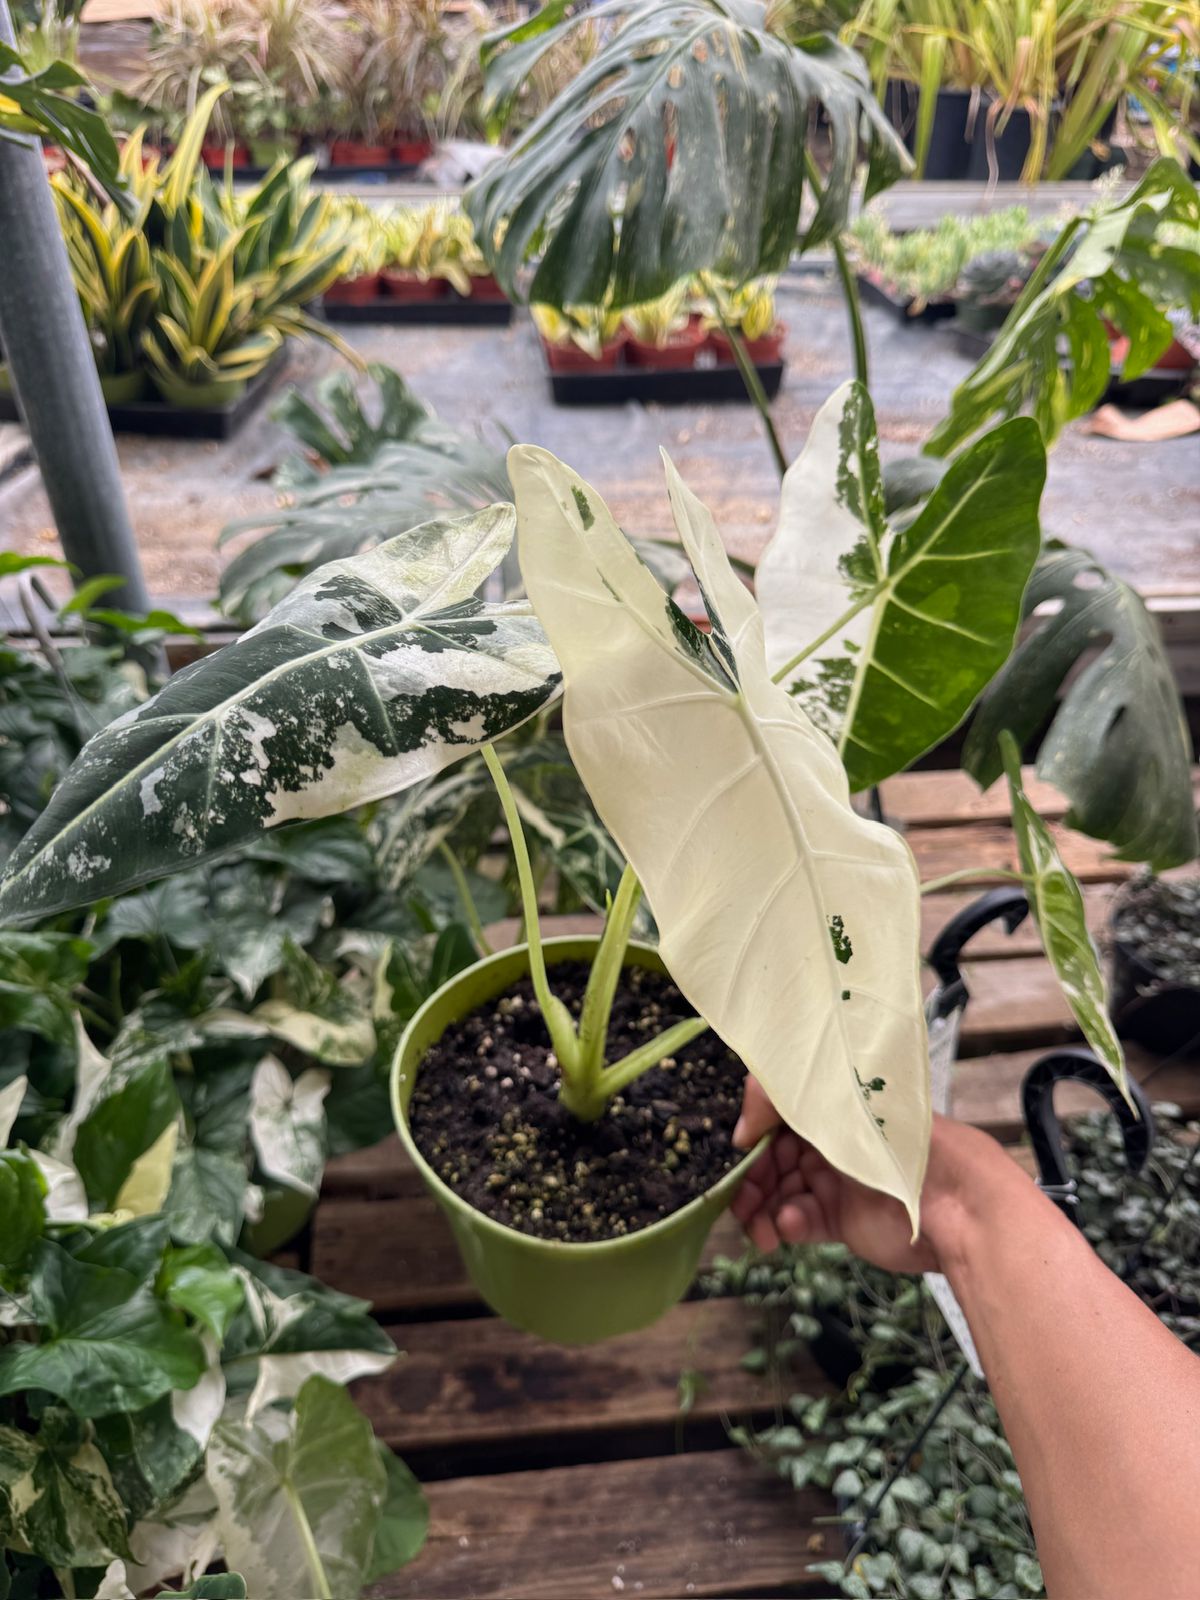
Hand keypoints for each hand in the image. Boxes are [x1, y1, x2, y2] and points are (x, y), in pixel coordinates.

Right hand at [731, 1077, 999, 1275]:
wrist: (954, 1201)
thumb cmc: (895, 1140)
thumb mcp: (831, 1100)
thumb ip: (773, 1101)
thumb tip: (741, 1136)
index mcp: (828, 1106)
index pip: (774, 1118)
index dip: (752, 1136)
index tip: (738, 1154)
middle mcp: (829, 1142)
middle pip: (771, 1160)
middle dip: (751, 1181)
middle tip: (740, 1204)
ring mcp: (835, 1182)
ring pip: (780, 1194)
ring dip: (762, 1210)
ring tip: (761, 1231)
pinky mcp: (843, 1220)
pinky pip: (802, 1221)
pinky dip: (788, 1225)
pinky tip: (790, 1228)